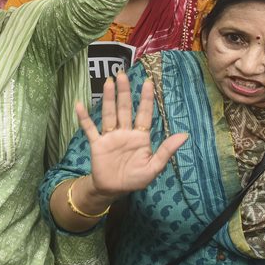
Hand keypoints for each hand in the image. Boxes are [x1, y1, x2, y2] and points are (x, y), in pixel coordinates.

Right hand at [76, 71, 188, 199]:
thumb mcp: (154, 167)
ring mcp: (110, 136)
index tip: (148, 82)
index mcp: (140, 136)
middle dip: (124, 92)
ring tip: (108, 82)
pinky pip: (90, 128)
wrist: (114, 190)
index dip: (146, 99)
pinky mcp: (97, 143)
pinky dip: (84, 117)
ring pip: (109, 113)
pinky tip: (80, 105)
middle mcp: (125, 132)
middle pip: (125, 108)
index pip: (144, 114)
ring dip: (108, 98)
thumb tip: (184, 135)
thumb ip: (167, 150)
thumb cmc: (135, 179)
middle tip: (122, 74)